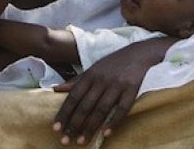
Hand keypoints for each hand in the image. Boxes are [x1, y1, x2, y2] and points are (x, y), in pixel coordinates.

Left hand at [51, 39, 171, 145]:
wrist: (138, 53)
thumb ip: (76, 81)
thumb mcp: (92, 68)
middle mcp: (101, 80)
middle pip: (85, 105)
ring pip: (101, 109)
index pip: (73, 96)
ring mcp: (117, 85)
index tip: (55, 128)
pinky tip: (106, 133)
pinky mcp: (132, 90)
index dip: (64, 113)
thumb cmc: (112, 63)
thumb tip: (55, 90)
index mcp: (90, 75)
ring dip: (90, 127)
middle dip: (74, 124)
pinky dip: (114, 122)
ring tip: (81, 141)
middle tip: (65, 140)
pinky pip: (122, 109)